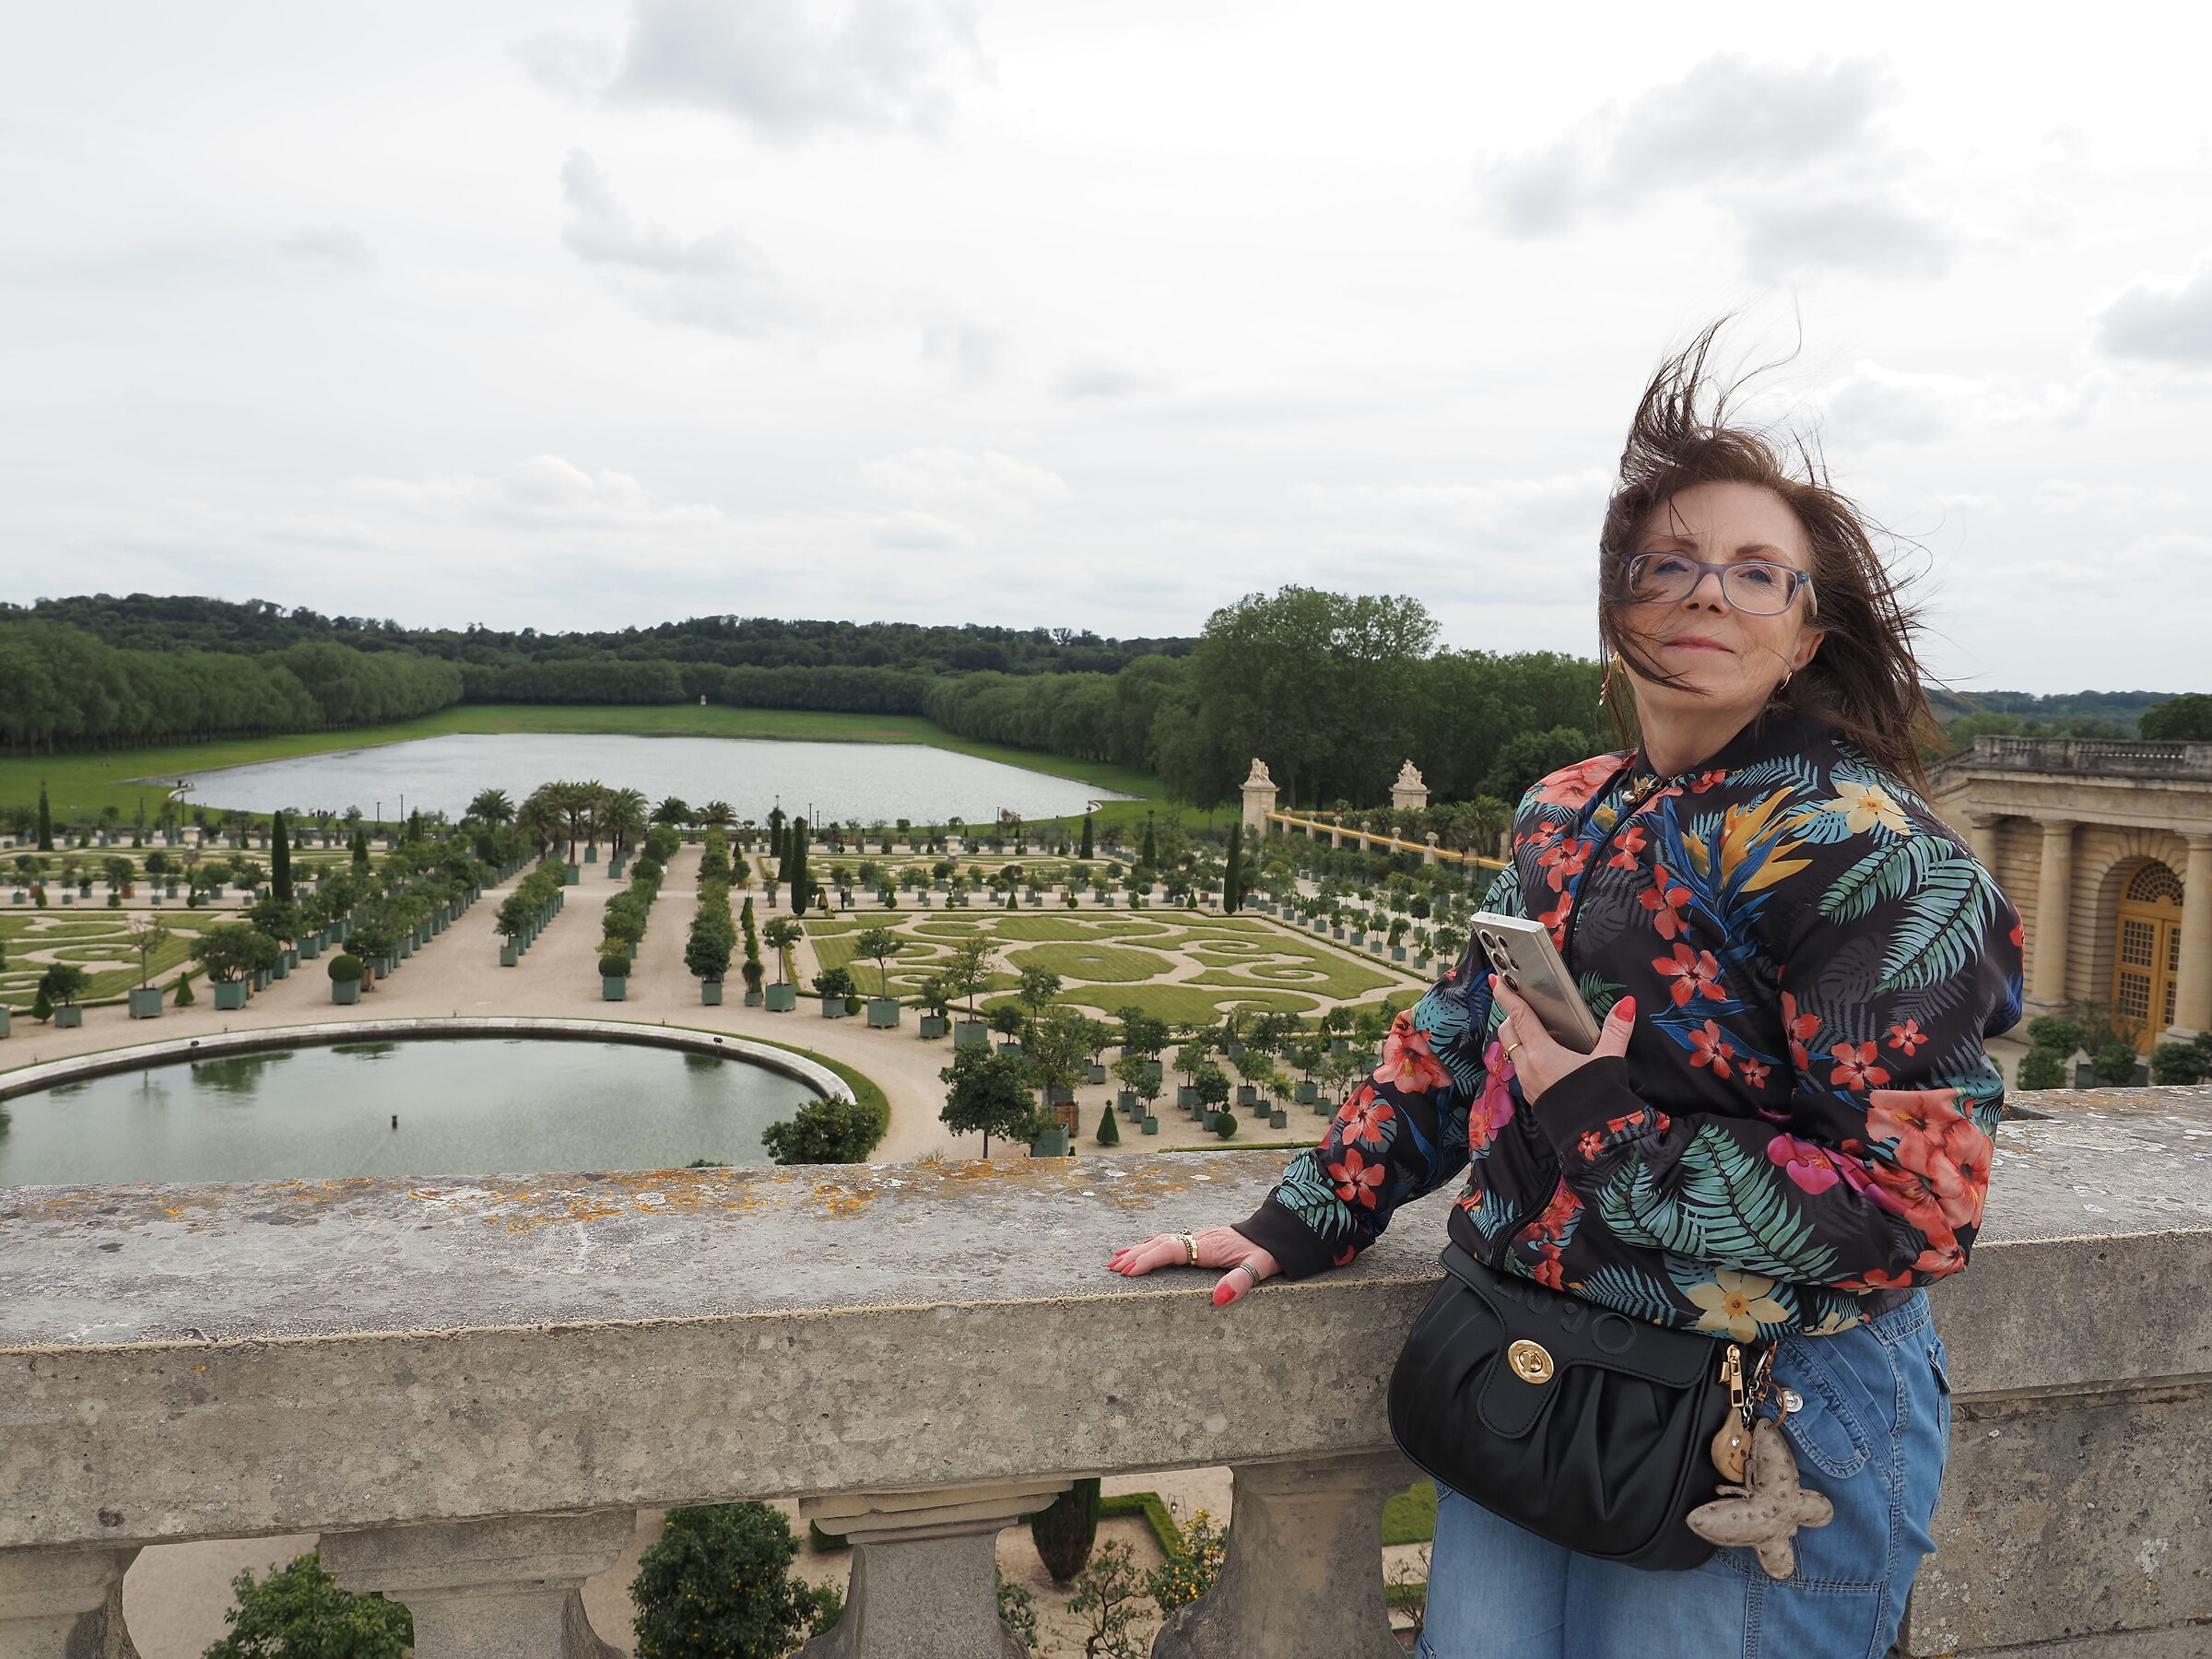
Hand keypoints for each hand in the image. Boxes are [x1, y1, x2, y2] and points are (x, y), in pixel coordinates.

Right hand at [1109, 1225, 1280, 1305]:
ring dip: (1138, 1251)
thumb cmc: (1267, 1250)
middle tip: (1111, 1269)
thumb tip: (1219, 1299)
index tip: (1128, 1271)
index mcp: (1208, 1246)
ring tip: (1115, 1261)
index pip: (1170, 1251)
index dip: (1148, 1260)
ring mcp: (1198, 1238)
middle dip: (1134, 1257)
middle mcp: (1199, 1239)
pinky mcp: (1200, 1240)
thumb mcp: (1259, 1267)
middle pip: (1159, 1244)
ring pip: (1161, 1241)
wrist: (1277, 1231)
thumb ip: (1240, 1282)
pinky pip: (1169, 1242)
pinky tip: (1142, 1250)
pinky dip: (1151, 1247)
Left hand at [1489, 973, 1634, 1102]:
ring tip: (1535, 1029)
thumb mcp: (1609, 1060)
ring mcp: (1526, 1082)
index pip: (1519, 1016)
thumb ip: (1617, 1030)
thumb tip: (1626, 1003)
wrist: (1593, 1138)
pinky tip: (1543, 1055)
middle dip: (1511, 1015)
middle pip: (1508, 1032)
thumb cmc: (1598, 1098)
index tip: (1497, 981)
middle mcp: (1528, 1065)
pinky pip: (1519, 1067)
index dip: (1507, 996)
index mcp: (1542, 1052)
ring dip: (1517, 1037)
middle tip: (1524, 1005)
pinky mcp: (1531, 1094)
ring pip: (1511, 1051)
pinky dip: (1524, 1055)